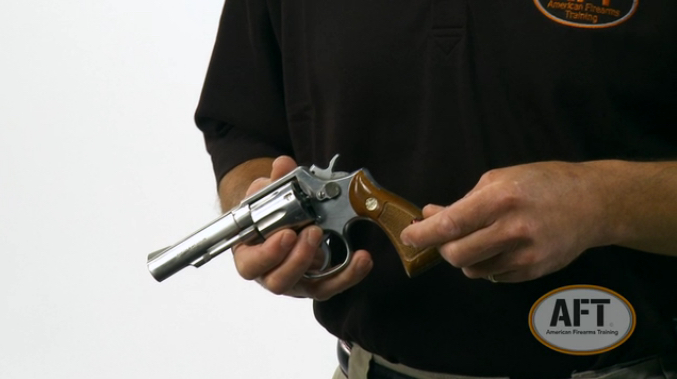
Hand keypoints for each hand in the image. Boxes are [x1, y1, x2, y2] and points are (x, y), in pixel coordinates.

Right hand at [232, 156, 372, 299]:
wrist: (281, 221)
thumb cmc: (267, 212)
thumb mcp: (265, 193)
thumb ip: (272, 180)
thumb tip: (283, 165)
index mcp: (249, 255)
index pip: (251, 265)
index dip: (267, 254)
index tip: (287, 233)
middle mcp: (270, 274)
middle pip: (279, 281)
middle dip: (299, 258)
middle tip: (314, 231)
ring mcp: (296, 282)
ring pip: (310, 289)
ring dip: (328, 269)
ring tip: (336, 238)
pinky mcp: (319, 283)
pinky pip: (335, 285)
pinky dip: (350, 273)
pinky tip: (363, 258)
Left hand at [400, 162, 609, 282]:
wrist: (593, 203)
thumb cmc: (543, 184)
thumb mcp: (499, 179)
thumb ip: (463, 201)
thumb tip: (430, 215)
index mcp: (501, 199)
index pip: (450, 224)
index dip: (423, 234)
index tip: (408, 236)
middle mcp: (513, 229)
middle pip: (456, 254)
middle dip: (442, 248)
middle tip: (443, 237)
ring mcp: (525, 255)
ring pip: (472, 269)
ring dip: (465, 257)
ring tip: (478, 237)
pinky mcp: (534, 271)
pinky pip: (493, 276)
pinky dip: (487, 264)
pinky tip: (500, 246)